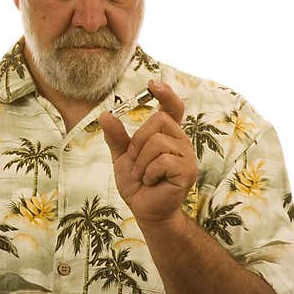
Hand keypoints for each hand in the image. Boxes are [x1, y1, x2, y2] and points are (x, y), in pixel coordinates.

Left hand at [99, 79, 197, 225]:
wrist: (145, 210)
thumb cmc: (138, 184)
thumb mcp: (122, 157)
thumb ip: (116, 136)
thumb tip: (105, 114)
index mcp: (168, 135)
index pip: (173, 108)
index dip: (166, 94)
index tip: (152, 84)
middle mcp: (181, 141)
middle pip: (158, 120)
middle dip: (138, 141)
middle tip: (136, 162)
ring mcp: (187, 156)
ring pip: (157, 142)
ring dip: (141, 162)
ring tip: (144, 176)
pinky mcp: (187, 171)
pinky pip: (162, 160)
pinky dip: (149, 173)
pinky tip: (152, 182)